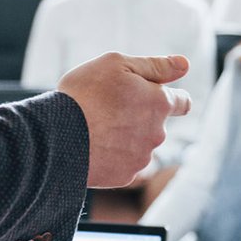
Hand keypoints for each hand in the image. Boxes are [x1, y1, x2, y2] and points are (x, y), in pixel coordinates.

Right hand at [58, 52, 191, 187]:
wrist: (56, 137)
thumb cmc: (84, 94)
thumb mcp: (117, 64)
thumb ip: (155, 65)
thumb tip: (184, 65)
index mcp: (159, 103)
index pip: (182, 102)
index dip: (172, 98)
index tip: (157, 97)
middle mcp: (157, 133)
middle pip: (155, 123)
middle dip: (140, 116)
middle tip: (108, 108)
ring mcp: (142, 157)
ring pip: (139, 144)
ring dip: (126, 137)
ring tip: (96, 128)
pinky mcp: (125, 176)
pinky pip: (123, 163)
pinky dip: (113, 156)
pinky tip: (93, 147)